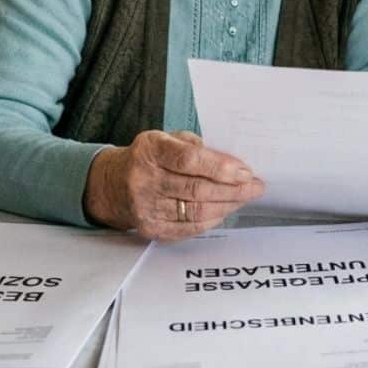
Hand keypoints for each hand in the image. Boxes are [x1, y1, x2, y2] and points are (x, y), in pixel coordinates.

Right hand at [83, 130, 264, 239]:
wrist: (112, 185)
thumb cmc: (148, 158)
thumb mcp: (166, 139)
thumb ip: (195, 147)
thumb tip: (231, 162)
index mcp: (150, 151)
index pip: (189, 160)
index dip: (220, 167)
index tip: (245, 171)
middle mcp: (144, 180)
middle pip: (197, 189)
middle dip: (233, 189)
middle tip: (255, 186)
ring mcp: (146, 207)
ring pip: (196, 211)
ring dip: (227, 205)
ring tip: (245, 198)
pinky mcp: (150, 228)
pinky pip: (189, 228)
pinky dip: (212, 219)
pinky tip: (225, 211)